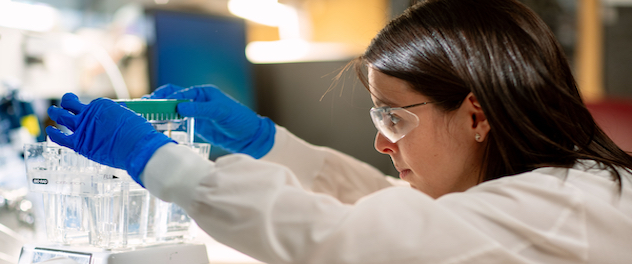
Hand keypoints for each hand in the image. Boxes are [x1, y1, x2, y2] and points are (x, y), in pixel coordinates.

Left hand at [46, 93, 174, 185]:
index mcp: (102, 104)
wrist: (137, 147)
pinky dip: (53, 133)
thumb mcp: (129, 117)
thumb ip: (119, 115)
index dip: (91, 108)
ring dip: (55, 112)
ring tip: (53, 111)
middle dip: (67, 102)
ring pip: (60, 115)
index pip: (91, 104)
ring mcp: (82, 127)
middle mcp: (89, 112)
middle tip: (65, 104)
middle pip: (70, 103)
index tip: (92, 112)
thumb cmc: (138, 134)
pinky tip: (50, 130)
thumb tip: (120, 114)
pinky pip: (60, 136)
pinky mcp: (79, 143)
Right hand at [148, 84, 274, 157]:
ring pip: (173, 111)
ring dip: (161, 113)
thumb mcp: (221, 112)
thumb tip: (180, 106)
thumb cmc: (239, 119)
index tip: (152, 103)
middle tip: (143, 108)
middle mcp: (198, 101)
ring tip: (146, 117)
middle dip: (158, 102)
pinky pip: (179, 122)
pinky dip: (168, 124)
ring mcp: (196, 114)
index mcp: (203, 93)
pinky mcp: (197, 126)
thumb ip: (201, 109)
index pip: (179, 92)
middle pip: (172, 98)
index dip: (165, 97)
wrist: (250, 138)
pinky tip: (159, 128)